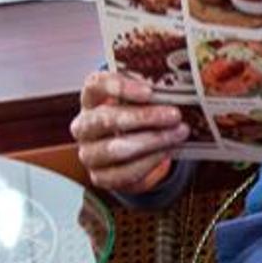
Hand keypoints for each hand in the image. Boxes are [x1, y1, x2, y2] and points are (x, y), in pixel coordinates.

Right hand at [72, 68, 188, 193]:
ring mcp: (88, 153)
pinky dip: (148, 162)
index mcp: (90, 99)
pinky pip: (123, 172)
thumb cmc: (135, 118)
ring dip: (152, 141)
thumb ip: (150, 95)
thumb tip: (176, 93)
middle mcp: (83, 126)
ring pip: (115, 149)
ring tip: (178, 134)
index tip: (149, 92)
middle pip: (106, 119)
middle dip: (144, 117)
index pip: (96, 85)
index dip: (119, 87)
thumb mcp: (139, 102)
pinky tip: (166, 152)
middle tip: (174, 115)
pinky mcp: (99, 177)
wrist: (129, 153)